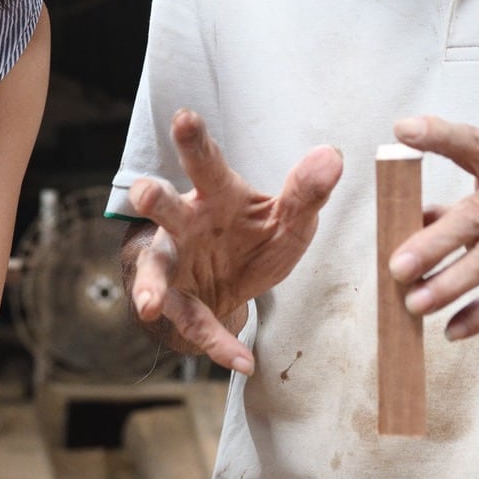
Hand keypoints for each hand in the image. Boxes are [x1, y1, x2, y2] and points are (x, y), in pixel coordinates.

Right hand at [127, 109, 342, 374]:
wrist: (232, 285)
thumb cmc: (254, 238)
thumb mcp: (289, 218)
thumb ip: (308, 191)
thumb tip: (333, 156)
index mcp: (214, 194)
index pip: (204, 163)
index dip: (193, 140)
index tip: (185, 117)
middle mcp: (184, 223)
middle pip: (163, 207)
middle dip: (152, 200)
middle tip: (144, 193)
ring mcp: (172, 264)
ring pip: (154, 270)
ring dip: (149, 287)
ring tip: (149, 305)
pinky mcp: (176, 304)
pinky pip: (193, 324)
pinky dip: (218, 344)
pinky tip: (243, 361)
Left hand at [387, 115, 478, 339]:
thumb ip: (455, 209)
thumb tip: (403, 223)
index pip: (472, 143)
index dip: (438, 135)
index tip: (402, 130)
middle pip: (476, 214)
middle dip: (434, 243)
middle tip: (397, 266)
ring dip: (451, 283)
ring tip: (415, 303)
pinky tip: (454, 329)